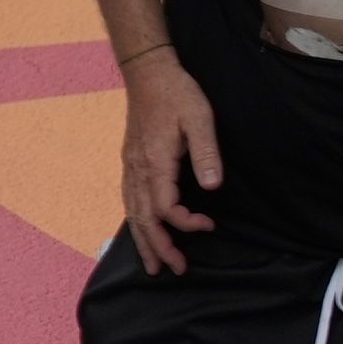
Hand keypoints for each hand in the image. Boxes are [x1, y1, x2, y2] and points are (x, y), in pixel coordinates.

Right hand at [118, 49, 224, 271]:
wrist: (148, 73)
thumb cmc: (177, 94)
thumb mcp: (200, 118)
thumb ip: (206, 152)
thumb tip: (213, 185)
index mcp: (155, 162)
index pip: (165, 207)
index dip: (186, 223)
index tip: (209, 226)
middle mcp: (137, 169)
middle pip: (143, 218)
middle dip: (158, 247)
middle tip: (176, 270)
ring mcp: (130, 166)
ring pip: (132, 212)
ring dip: (142, 240)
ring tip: (153, 265)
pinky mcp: (131, 162)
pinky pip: (129, 200)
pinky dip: (135, 222)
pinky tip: (141, 232)